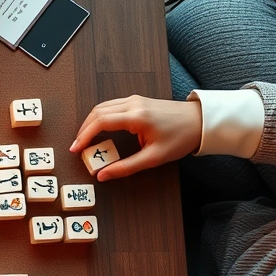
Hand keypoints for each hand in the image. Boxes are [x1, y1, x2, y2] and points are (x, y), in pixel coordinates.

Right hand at [69, 95, 202, 180]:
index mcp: (136, 117)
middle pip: (97, 112)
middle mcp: (133, 104)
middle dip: (83, 129)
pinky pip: (111, 105)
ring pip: (102, 106)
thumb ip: (125, 167)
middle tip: (77, 146)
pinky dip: (100, 116)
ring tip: (85, 139)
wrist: (199, 121)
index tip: (76, 148)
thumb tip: (103, 175)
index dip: (84, 136)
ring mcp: (135, 100)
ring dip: (91, 122)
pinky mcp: (138, 100)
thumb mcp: (153, 158)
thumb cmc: (180, 138)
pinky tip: (99, 128)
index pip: (100, 122)